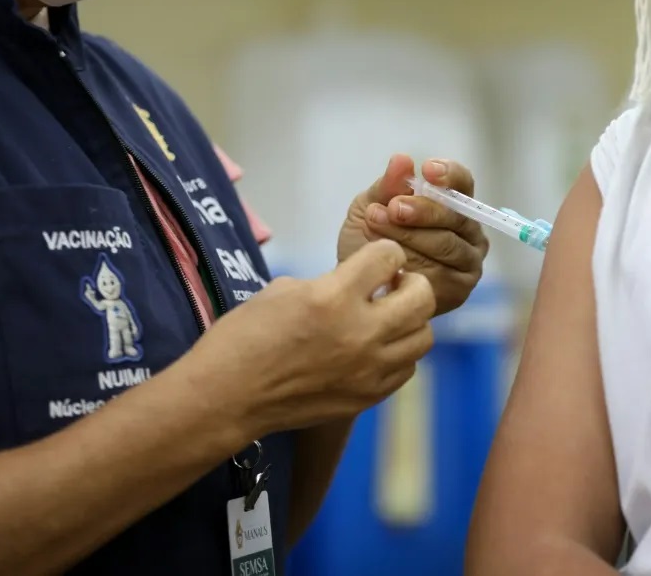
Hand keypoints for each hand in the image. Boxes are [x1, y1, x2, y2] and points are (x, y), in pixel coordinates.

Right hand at [191, 240, 435, 436]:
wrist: (227, 396)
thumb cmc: (244, 337)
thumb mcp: (284, 290)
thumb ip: (329, 283)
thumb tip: (356, 283)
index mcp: (333, 297)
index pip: (389, 257)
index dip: (384, 253)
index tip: (375, 260)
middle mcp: (360, 332)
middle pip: (422, 297)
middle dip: (411, 282)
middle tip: (392, 285)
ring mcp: (368, 369)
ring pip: (423, 336)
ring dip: (410, 320)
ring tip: (388, 319)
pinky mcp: (367, 396)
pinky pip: (406, 369)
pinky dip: (399, 354)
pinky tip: (377, 349)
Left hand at [338, 154, 488, 315]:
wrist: (359, 286)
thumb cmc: (369, 242)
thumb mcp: (370, 207)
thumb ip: (387, 186)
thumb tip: (402, 160)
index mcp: (453, 204)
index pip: (463, 183)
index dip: (450, 174)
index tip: (427, 169)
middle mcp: (468, 232)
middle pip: (456, 215)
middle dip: (423, 210)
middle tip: (393, 207)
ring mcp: (468, 262)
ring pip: (447, 244)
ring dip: (411, 235)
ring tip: (378, 227)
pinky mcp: (460, 289)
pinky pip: (442, 273)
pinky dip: (414, 265)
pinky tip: (392, 262)